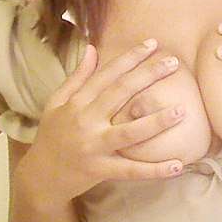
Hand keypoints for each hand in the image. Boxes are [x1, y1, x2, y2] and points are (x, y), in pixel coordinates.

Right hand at [24, 41, 187, 204]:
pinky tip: (178, 165)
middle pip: (121, 94)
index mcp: (77, 103)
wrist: (39, 177)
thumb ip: (77, 77)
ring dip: (156, 122)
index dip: (130, 57)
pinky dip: (154, 170)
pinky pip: (131, 171)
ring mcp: (94, 147)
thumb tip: (92, 48)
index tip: (152, 44)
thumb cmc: (52, 136)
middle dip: (148, 76)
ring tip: (182, 110)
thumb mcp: (57, 103)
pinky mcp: (100, 170)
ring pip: (129, 133)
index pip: (108, 74)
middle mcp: (86, 121)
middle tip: (174, 62)